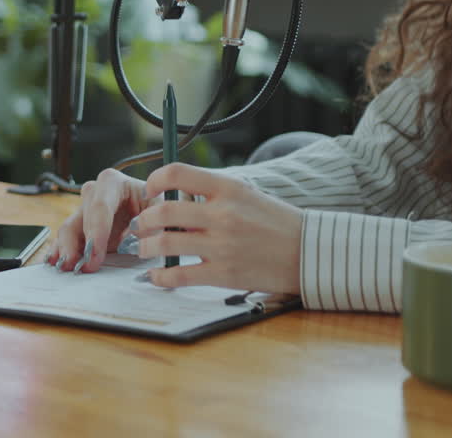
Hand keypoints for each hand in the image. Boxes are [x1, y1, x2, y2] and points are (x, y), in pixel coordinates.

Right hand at [46, 168, 148, 272]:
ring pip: (68, 229)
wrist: (155, 214)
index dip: (97, 231)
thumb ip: (149, 225)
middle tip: (84, 265)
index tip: (96, 252)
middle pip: (82, 219)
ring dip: (67, 249)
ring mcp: (85, 210)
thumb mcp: (161, 212)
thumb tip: (131, 239)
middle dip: (81, 244)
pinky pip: (65, 239)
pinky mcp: (80, 227)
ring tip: (69, 266)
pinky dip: (61, 251)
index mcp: (113, 182)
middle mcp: (94, 193)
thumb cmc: (157, 209)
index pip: (100, 206)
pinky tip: (57, 261)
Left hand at [133, 163, 302, 293]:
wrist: (309, 252)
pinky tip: (157, 276)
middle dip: (144, 220)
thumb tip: (173, 193)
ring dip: (146, 247)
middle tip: (141, 225)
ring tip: (145, 248)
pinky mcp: (225, 273)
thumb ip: (212, 192)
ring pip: (166, 244)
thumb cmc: (276, 221)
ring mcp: (223, 245)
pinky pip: (180, 275)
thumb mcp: (246, 193)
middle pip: (164, 212)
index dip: (154, 180)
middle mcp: (223, 214)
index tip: (149, 190)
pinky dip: (161, 277)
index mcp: (228, 188)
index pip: (177, 173)